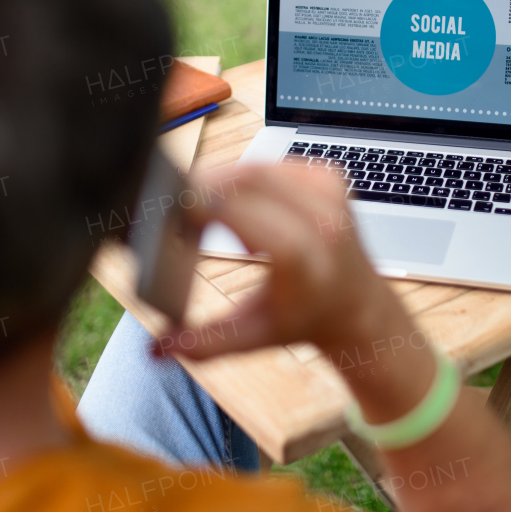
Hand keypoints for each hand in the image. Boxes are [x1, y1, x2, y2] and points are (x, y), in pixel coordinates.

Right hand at [158, 163, 403, 361]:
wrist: (354, 307)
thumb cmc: (303, 320)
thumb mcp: (252, 336)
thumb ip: (202, 342)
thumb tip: (156, 347)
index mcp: (301, 256)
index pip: (239, 208)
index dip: (198, 201)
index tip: (169, 210)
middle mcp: (320, 218)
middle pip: (244, 178)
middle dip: (202, 186)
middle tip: (173, 204)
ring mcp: (328, 192)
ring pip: (256, 165)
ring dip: (222, 181)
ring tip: (203, 210)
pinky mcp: (327, 177)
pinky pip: (273, 163)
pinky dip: (246, 178)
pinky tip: (238, 202)